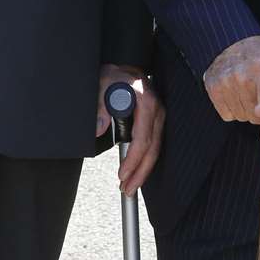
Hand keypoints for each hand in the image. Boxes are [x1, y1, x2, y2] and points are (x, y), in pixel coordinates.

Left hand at [96, 65, 163, 195]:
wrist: (124, 70)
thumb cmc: (114, 76)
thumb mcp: (102, 84)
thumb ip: (100, 106)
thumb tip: (100, 128)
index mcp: (147, 103)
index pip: (143, 139)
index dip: (133, 159)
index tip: (122, 174)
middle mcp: (157, 111)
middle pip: (153, 149)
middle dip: (140, 172)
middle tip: (127, 189)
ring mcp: (159, 116)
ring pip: (155, 149)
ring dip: (144, 170)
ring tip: (130, 186)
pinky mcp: (156, 121)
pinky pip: (153, 144)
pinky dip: (146, 160)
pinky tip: (138, 172)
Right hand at [203, 35, 259, 123]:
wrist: (235, 41)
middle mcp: (243, 75)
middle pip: (256, 116)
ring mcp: (226, 80)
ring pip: (241, 116)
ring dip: (247, 112)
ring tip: (249, 95)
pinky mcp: (213, 86)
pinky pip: (227, 115)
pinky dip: (232, 110)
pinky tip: (236, 95)